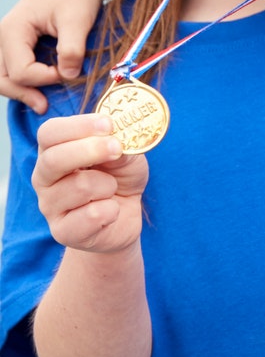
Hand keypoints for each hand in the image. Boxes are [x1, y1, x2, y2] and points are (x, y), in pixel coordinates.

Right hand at [1, 0, 115, 113]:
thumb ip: (71, 49)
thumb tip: (67, 76)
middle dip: (23, 93)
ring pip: (3, 75)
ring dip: (21, 90)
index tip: (70, 73)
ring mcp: (8, 39)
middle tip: (44, 107)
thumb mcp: (78, 20)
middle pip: (2, 77)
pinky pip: (13, 67)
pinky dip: (24, 80)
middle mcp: (3, 35)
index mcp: (12, 29)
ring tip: (42, 103)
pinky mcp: (18, 42)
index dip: (44, 79)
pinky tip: (41, 89)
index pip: (20, 70)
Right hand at [31, 115, 147, 253]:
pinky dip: (111, 210)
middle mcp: (44, 177)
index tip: (108, 125)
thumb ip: (120, 145)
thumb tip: (115, 140)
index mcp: (54, 151)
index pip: (50, 133)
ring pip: (80, 187)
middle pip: (53, 159)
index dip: (78, 126)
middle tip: (117, 149)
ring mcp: (49, 206)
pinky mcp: (62, 231)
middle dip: (91, 150)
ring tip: (111, 190)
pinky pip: (92, 215)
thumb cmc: (120, 179)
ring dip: (108, 185)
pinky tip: (110, 211)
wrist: (123, 219)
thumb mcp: (127, 156)